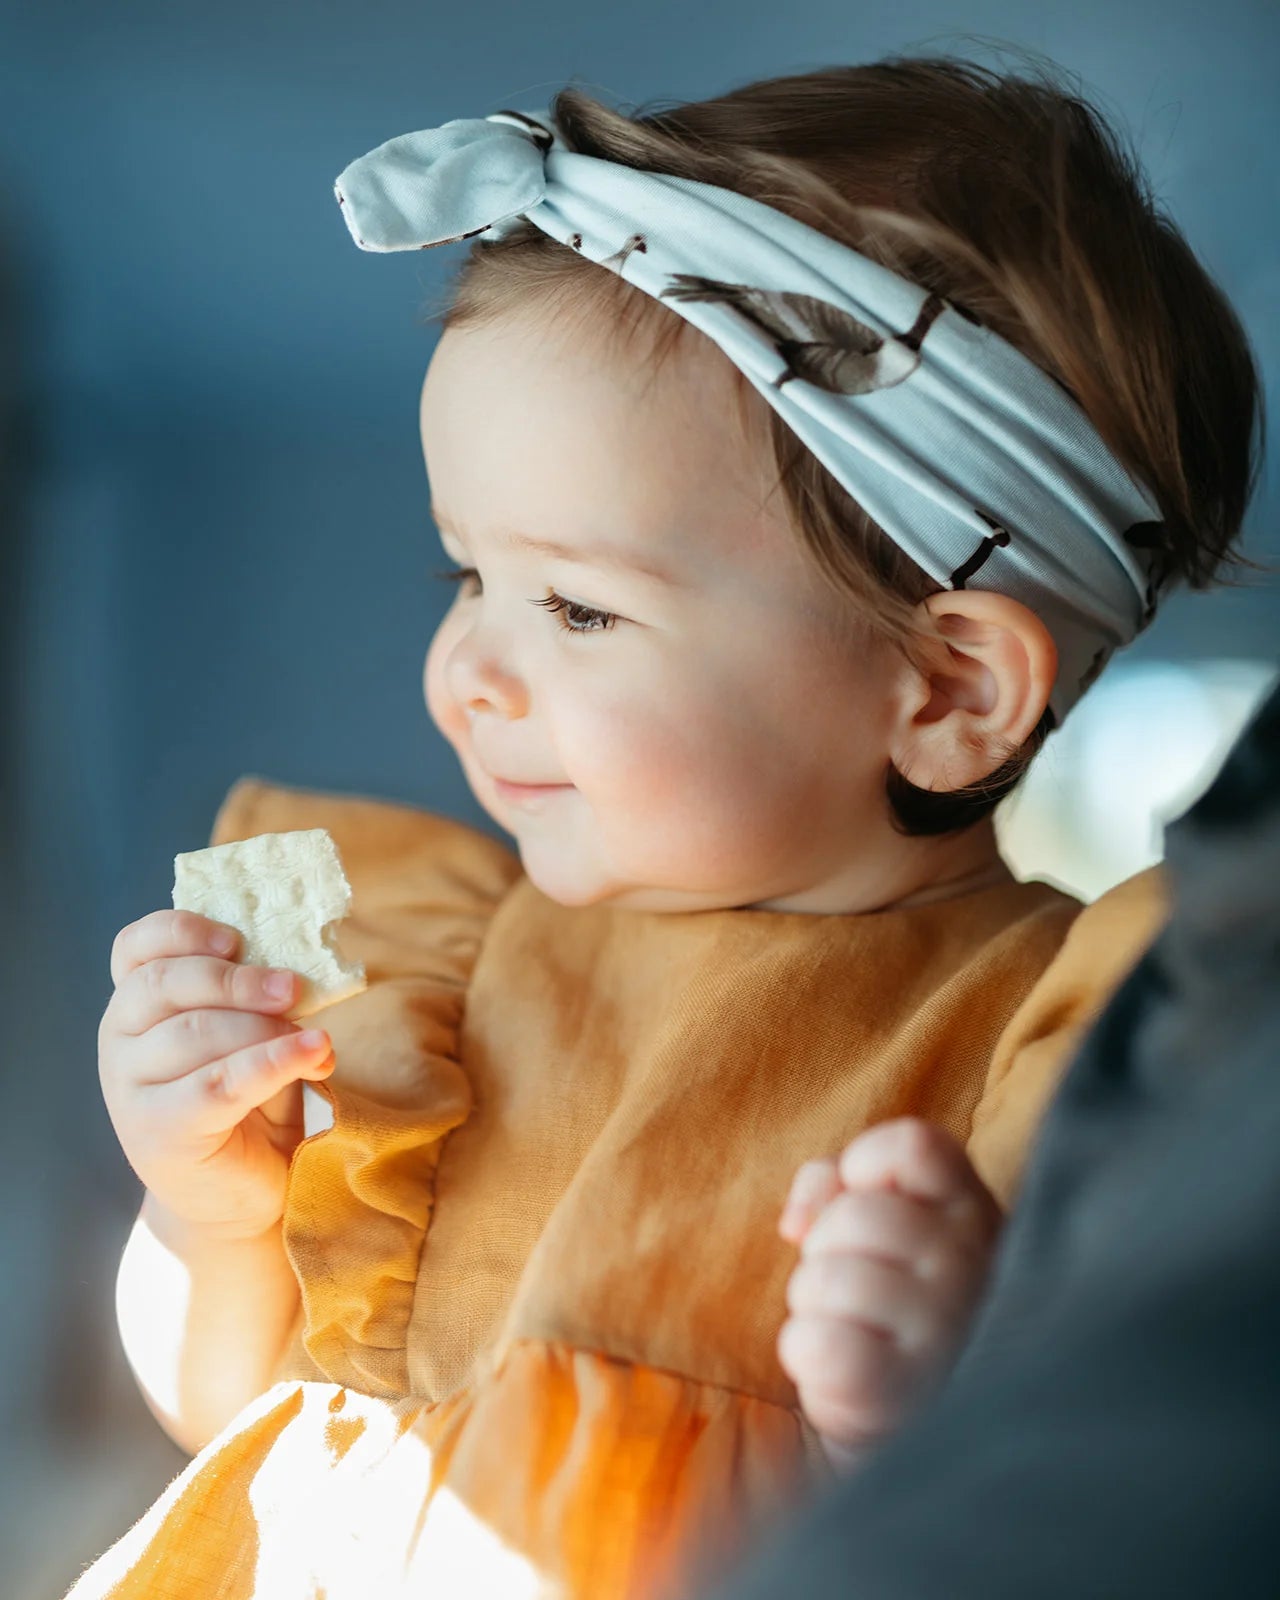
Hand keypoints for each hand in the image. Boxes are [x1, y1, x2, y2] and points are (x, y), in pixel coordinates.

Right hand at [99, 909, 335, 1240]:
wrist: (236, 1197)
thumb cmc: (247, 1103)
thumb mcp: (249, 1037)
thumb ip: (256, 1001)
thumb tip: (298, 973)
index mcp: (136, 1005)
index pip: (136, 948)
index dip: (181, 931)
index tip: (235, 939)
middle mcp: (120, 1042)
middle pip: (166, 984)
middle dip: (237, 980)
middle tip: (293, 989)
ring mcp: (131, 1090)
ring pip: (196, 1032)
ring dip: (265, 1027)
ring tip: (316, 1039)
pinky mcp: (159, 1132)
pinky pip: (221, 1082)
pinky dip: (275, 1061)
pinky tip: (315, 1054)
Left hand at [776, 1117, 1001, 1471]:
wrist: (916, 1420)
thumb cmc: (890, 1301)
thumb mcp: (880, 1224)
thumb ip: (835, 1186)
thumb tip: (796, 1221)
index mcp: (972, 1210)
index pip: (914, 1147)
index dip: (866, 1164)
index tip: (861, 1198)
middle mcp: (972, 1265)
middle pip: (853, 1215)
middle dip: (825, 1247)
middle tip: (853, 1285)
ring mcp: (945, 1331)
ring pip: (826, 1278)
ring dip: (813, 1304)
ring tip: (850, 1328)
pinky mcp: (905, 1393)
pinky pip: (817, 1343)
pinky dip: (805, 1352)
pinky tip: (837, 1368)